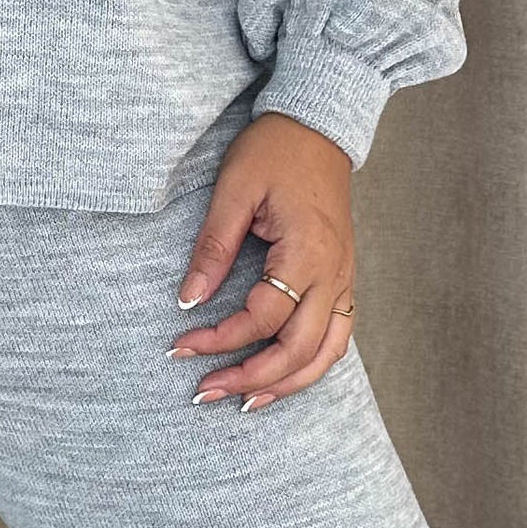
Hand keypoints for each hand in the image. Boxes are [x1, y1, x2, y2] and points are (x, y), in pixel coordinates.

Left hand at [169, 113, 356, 407]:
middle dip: (251, 377)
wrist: (318, 125)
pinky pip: (336, 336)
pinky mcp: (344, 278)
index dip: (220, 339)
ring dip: (286, 383)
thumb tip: (188, 302)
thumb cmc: (274, 150)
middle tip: (206, 391)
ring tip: (245, 402)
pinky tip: (281, 378)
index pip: (262, 316)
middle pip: (298, 348)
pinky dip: (311, 364)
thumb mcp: (234, 190)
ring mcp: (345, 278)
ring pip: (325, 352)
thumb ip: (212, 248)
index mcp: (307, 252)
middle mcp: (335, 273)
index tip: (181, 347)